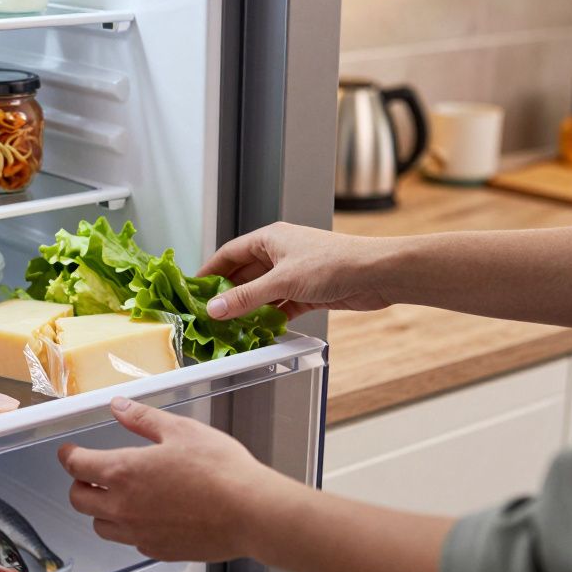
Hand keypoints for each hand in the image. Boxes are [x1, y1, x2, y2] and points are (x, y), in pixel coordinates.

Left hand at [57, 397, 290, 562]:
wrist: (250, 512)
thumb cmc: (220, 471)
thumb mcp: (180, 430)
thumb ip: (142, 419)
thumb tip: (119, 407)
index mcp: (124, 472)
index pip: (77, 465)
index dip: (69, 456)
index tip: (69, 452)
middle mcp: (124, 507)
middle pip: (79, 499)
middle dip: (79, 483)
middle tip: (90, 472)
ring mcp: (139, 533)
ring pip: (101, 525)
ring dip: (100, 509)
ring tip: (116, 495)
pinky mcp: (158, 550)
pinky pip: (129, 541)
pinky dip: (128, 527)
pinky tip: (145, 515)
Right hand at [199, 222, 392, 319]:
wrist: (377, 274)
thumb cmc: (334, 263)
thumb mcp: (282, 281)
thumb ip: (247, 297)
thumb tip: (216, 308)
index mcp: (270, 239)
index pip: (229, 253)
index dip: (210, 271)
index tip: (194, 289)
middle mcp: (281, 254)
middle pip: (245, 275)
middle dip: (229, 294)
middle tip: (210, 314)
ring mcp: (295, 274)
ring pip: (263, 293)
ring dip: (250, 309)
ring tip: (231, 327)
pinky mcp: (309, 292)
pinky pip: (281, 306)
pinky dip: (271, 318)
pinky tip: (261, 332)